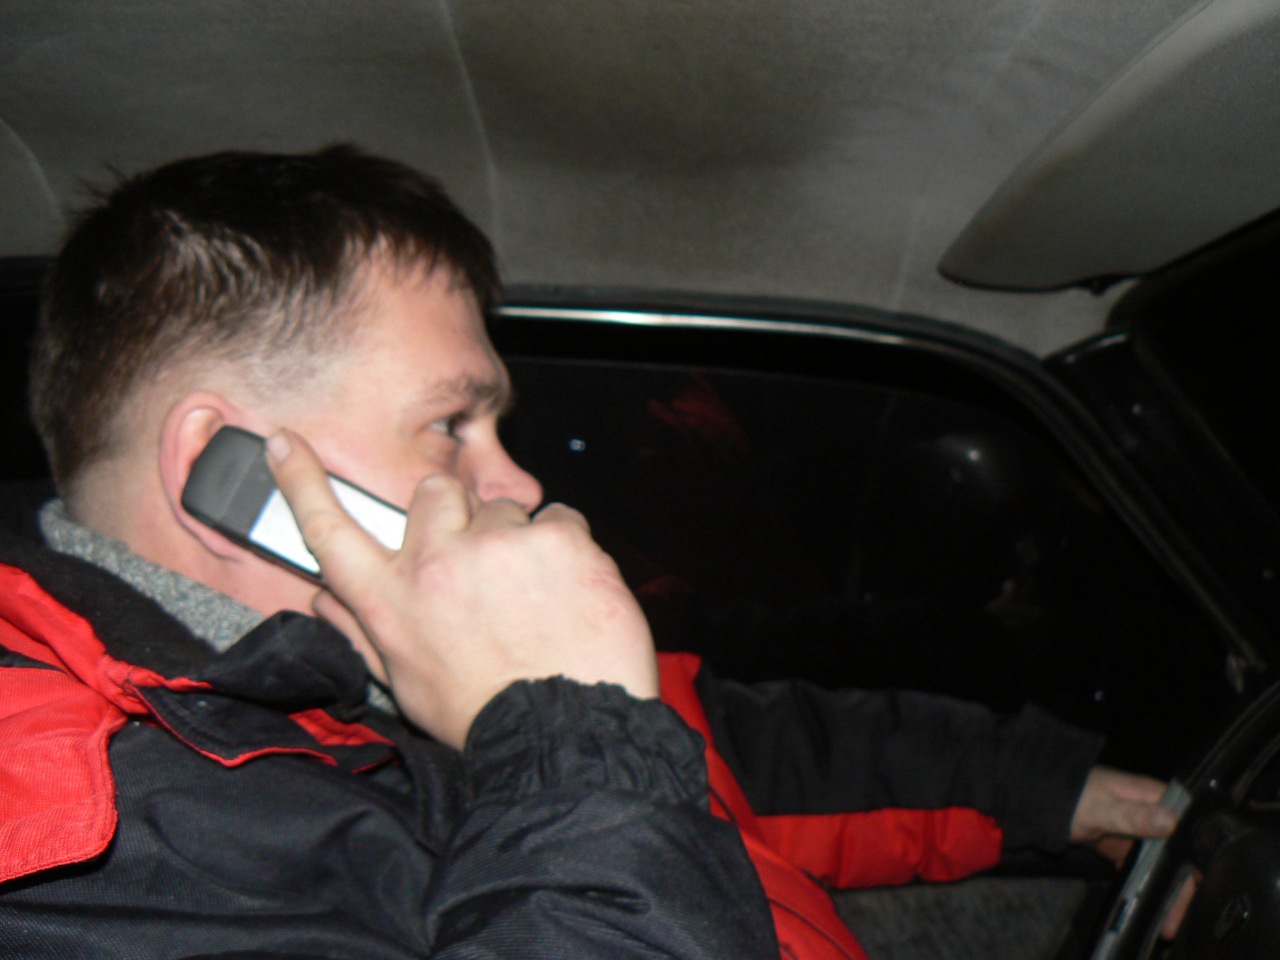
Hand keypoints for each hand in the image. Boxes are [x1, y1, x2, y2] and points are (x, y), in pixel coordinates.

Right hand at [266, 429, 658, 748]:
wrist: (563, 734)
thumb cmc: (483, 715)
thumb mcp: (406, 685)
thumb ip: (363, 631)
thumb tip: (320, 597)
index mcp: (391, 599)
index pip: (329, 530)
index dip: (301, 481)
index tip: (282, 443)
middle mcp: (436, 561)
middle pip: (434, 493)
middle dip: (456, 514)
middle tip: (481, 560)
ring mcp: (498, 544)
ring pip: (504, 509)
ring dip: (516, 540)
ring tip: (533, 596)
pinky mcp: (556, 539)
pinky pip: (559, 517)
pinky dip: (566, 548)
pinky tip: (568, 590)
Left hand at [1071, 765, 1194, 939]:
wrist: (1034, 800)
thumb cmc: (1068, 796)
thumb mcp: (1099, 808)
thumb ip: (1132, 815)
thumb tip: (1170, 820)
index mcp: (1149, 795)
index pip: (1187, 826)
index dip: (1195, 856)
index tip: (1198, 887)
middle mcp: (1148, 810)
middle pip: (1175, 848)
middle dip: (1179, 882)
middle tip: (1175, 918)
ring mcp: (1134, 827)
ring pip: (1160, 860)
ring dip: (1164, 886)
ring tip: (1167, 919)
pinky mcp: (1121, 840)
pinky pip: (1140, 863)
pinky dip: (1144, 881)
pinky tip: (1146, 901)